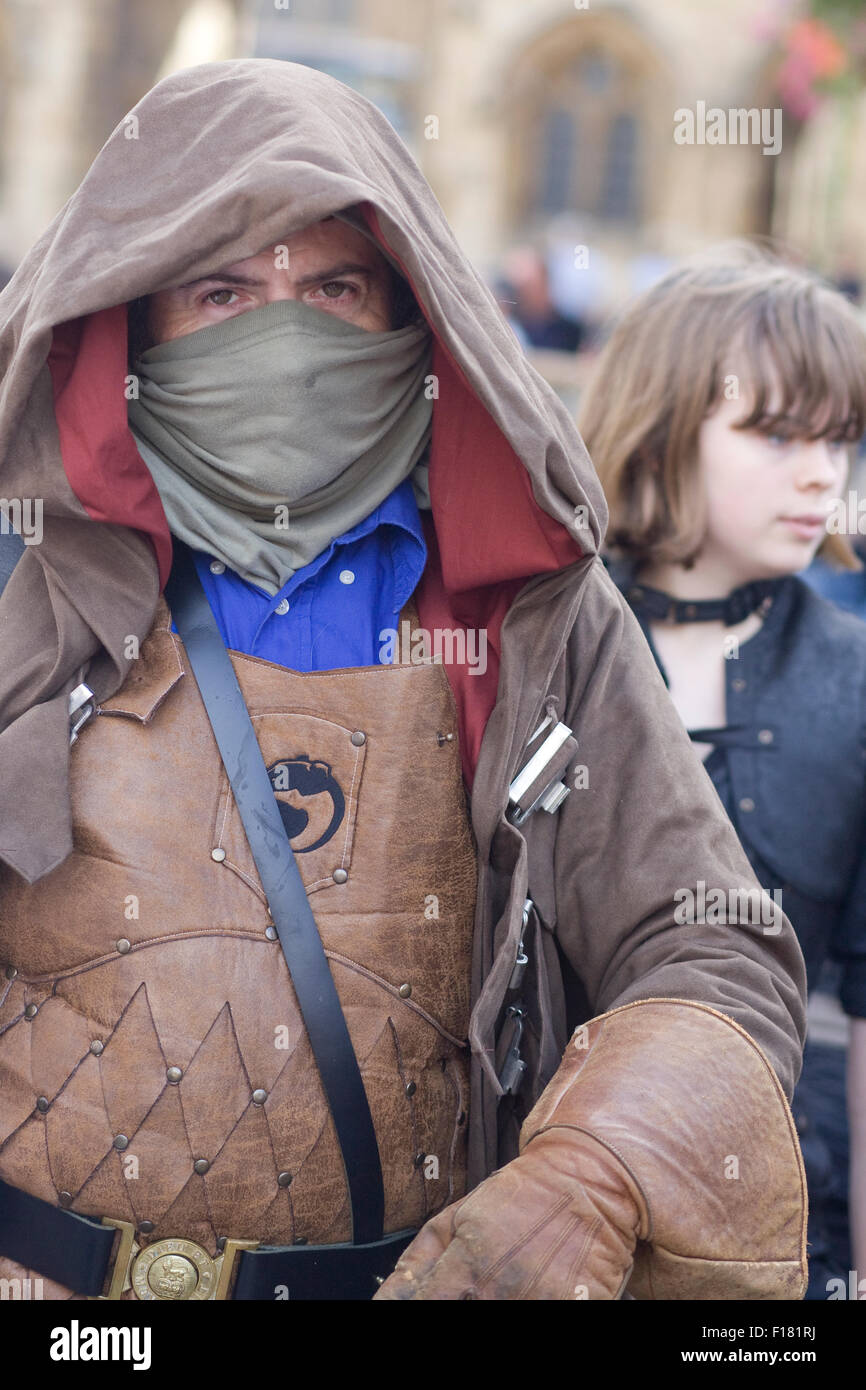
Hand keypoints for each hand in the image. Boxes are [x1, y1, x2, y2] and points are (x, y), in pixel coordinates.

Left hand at [374, 1128, 642, 1300]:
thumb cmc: (519, 1197)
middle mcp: (497, 1294)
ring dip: (491, 1302)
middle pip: (459, 1316)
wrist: (585, 1181)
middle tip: (470, 1287)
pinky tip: (529, 1289)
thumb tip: (391, 1293)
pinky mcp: (570, 1309)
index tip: (428, 1299)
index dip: (418, 1306)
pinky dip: (527, 1304)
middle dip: (457, 1303)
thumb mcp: (460, 1215)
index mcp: (466, 1271)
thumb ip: (421, 1257)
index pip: (423, 1308)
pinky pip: (541, 1316)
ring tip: (501, 1286)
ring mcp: (535, 1304)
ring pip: (499, 1317)